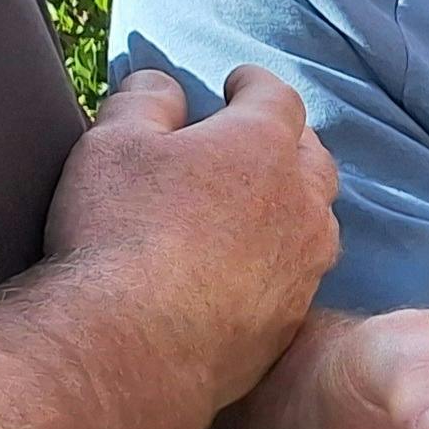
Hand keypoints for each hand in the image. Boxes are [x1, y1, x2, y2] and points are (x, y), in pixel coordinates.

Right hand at [50, 67, 340, 413]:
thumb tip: (164, 84)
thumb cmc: (118, 232)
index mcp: (263, 146)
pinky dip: (279, 261)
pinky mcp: (292, 317)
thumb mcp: (112, 144)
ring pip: (316, 219)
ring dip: (294, 204)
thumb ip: (144, 102)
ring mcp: (305, 264)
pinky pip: (298, 276)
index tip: (237, 82)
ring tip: (264, 204)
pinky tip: (253, 270)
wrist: (132, 346)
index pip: (274, 97)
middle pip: (311, 157)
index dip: (253, 85)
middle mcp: (302, 201)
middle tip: (259, 140)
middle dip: (286, 142)